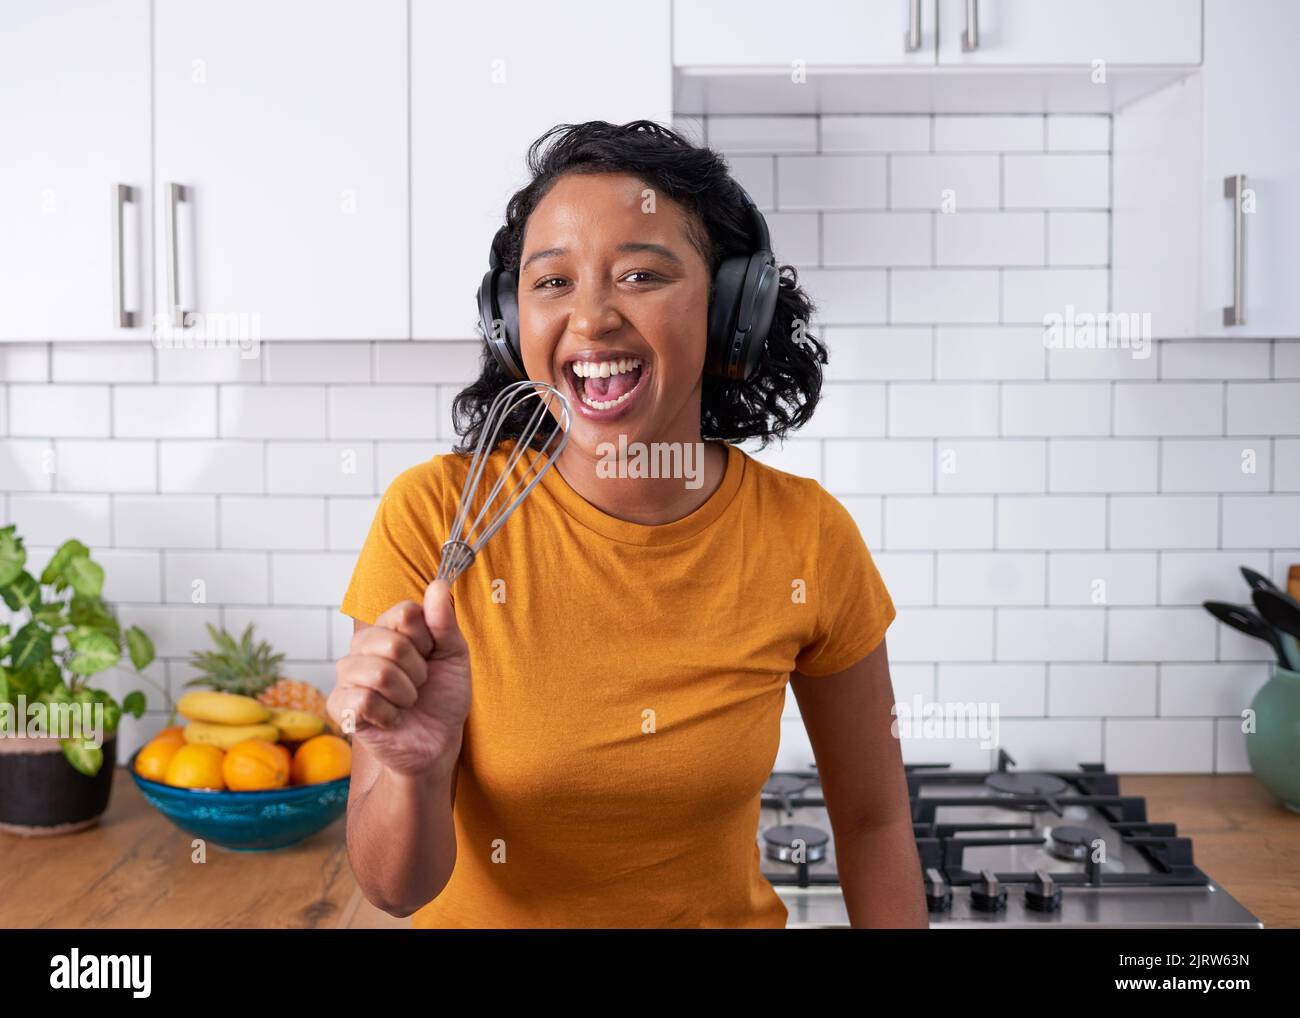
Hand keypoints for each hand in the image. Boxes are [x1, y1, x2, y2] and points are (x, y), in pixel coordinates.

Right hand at [327, 579, 470, 777]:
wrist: (436, 742)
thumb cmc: (443, 697)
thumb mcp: (454, 656)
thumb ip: (444, 622)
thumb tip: (438, 584)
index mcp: (388, 628)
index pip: (405, 612)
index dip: (428, 638)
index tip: (431, 656)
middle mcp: (362, 646)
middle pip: (392, 642)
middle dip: (419, 671)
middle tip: (420, 685)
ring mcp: (347, 675)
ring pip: (379, 673)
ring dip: (406, 695)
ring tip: (406, 703)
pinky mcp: (339, 705)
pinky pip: (364, 701)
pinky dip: (390, 714)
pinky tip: (391, 719)